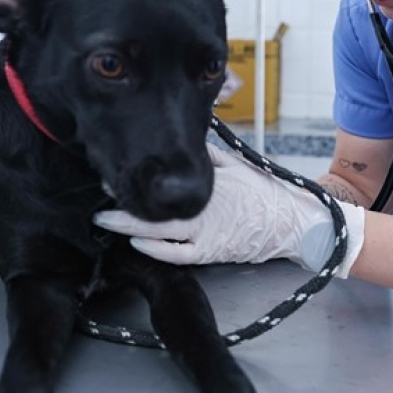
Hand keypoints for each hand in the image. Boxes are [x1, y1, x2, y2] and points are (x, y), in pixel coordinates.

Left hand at [93, 144, 365, 276]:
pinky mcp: (210, 253)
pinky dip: (155, 250)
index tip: (117, 167)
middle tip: (101, 190)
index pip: (167, 178)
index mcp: (209, 182)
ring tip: (104, 219)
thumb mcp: (237, 164)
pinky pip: (177, 255)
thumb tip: (190, 138)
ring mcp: (206, 233)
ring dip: (130, 225)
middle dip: (124, 199)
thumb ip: (210, 154)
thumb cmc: (265, 191)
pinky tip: (135, 243)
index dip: (140, 175)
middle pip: (155, 205)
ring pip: (160, 231)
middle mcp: (203, 207)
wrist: (291, 223)